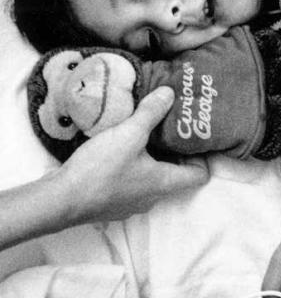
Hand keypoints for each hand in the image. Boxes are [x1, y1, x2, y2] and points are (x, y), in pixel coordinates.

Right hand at [55, 86, 208, 224]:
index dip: (204, 158)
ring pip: (151, 179)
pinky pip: (129, 184)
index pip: (200, 175)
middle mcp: (152, 198)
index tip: (199, 139)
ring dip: (151, 160)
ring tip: (146, 135)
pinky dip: (131, 168)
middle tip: (173, 130)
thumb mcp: (129, 134)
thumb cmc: (100, 170)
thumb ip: (151, 113)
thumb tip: (170, 93)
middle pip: (176, 175)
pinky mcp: (110, 204)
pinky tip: (119, 151)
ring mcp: (130, 204)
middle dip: (176, 154)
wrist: (60, 200)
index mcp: (165, 184)